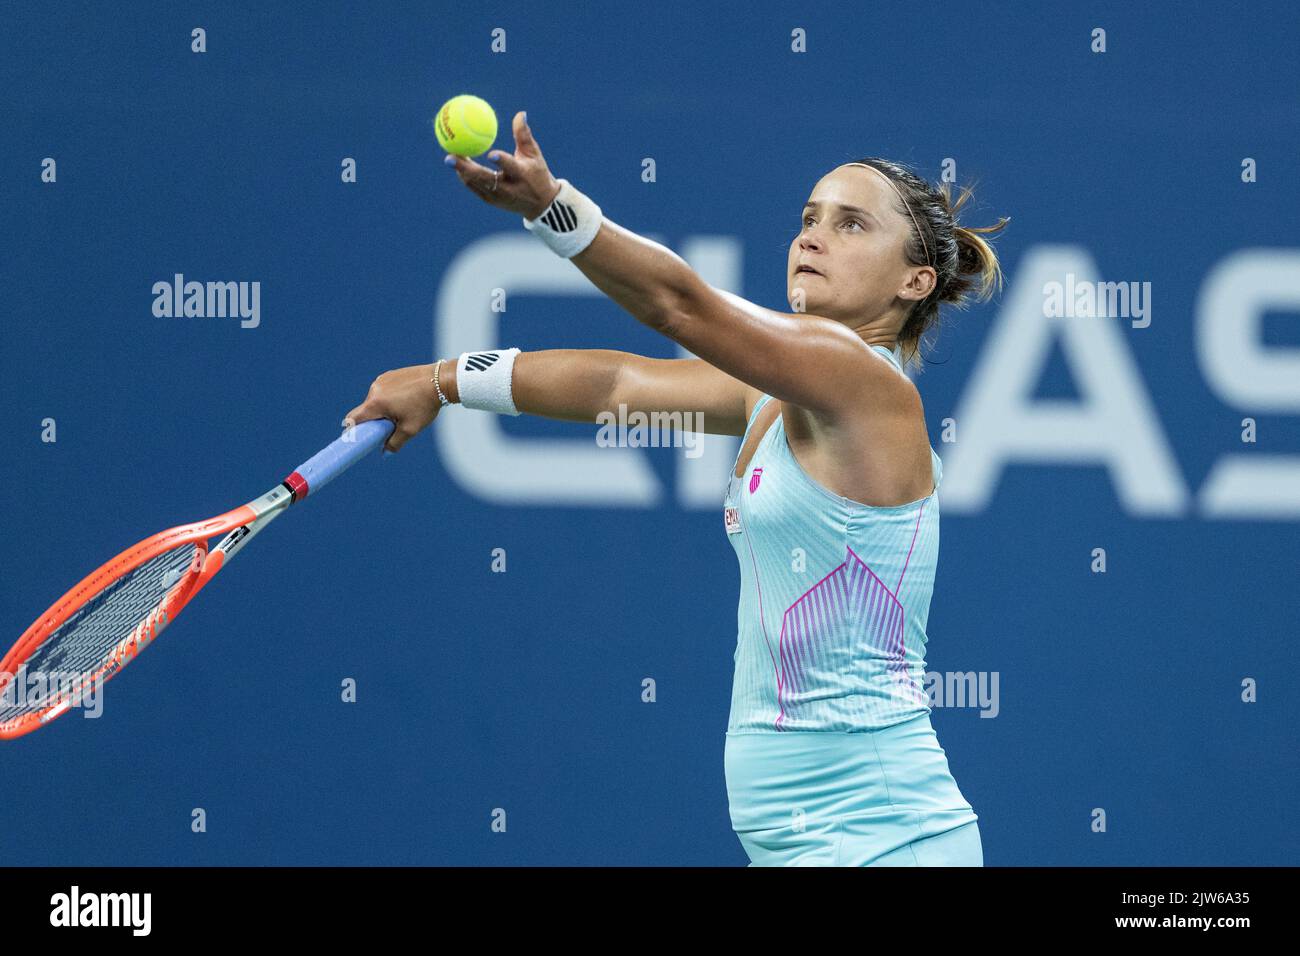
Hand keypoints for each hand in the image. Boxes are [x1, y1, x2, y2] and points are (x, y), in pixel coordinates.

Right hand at [343, 363, 443, 453]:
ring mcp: (381, 380)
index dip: (350, 430)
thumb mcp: (410, 429)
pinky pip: (383, 390)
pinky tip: (406, 400)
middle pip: (366, 410)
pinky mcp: (389, 374)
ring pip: (375, 400)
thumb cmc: (424, 405)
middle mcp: (374, 389)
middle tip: (390, 427)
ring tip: (404, 411)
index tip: (354, 438)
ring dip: (383, 409)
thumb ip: (394, 443)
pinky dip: (389, 398)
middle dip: (374, 420)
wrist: (440, 381)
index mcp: (375, 403)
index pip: (353, 419)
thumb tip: (384, 453)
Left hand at [445, 111, 561, 218]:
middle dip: (465, 168)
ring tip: (451, 156)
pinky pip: (473, 187)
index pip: (511, 167)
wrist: (539, 204)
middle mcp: (509, 188)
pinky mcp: (490, 200)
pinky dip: (464, 176)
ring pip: (475, 183)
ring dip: (461, 170)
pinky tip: (457, 164)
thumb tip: (520, 114)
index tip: (491, 153)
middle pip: (484, 178)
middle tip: (450, 157)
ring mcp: (498, 196)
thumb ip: (524, 135)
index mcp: (522, 175)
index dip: (501, 161)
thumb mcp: (534, 154)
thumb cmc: (536, 173)